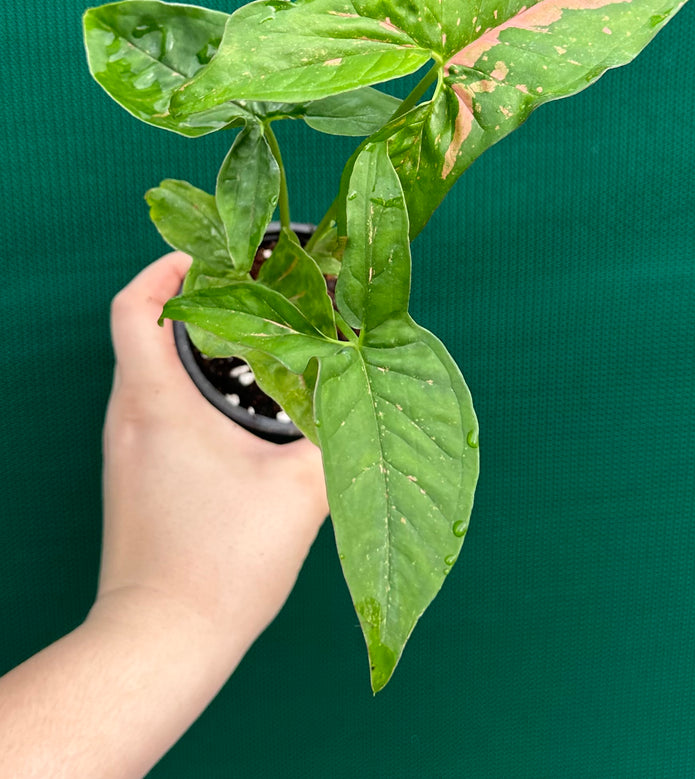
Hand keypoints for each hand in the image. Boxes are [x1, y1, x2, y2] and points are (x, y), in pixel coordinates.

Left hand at [94, 250, 328, 651]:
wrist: (161, 642)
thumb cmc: (220, 565)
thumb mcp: (299, 493)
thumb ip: (337, 435)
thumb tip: (369, 392)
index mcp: (157, 402)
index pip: (135, 306)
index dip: (165, 268)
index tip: (206, 254)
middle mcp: (128, 417)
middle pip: (143, 329)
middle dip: (193, 300)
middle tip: (252, 293)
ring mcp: (123, 449)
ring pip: (148, 371)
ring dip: (192, 346)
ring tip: (253, 344)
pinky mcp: (131, 477)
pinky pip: (152, 408)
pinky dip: (186, 388)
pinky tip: (235, 410)